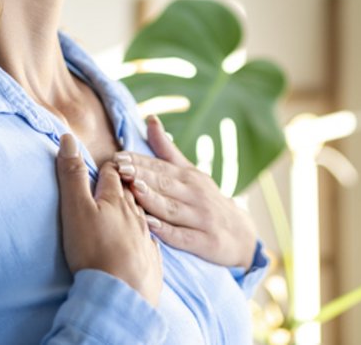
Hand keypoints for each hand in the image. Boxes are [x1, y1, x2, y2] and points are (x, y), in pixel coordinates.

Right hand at [56, 133, 162, 305]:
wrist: (121, 295)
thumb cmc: (94, 250)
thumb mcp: (76, 209)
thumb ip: (72, 175)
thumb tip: (68, 138)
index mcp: (116, 200)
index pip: (113, 174)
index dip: (108, 166)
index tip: (105, 163)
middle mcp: (136, 215)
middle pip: (131, 192)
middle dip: (124, 184)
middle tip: (119, 179)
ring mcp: (146, 238)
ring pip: (143, 215)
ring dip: (136, 208)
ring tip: (131, 205)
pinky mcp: (151, 262)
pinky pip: (150, 243)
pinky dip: (145, 236)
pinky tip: (145, 240)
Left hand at [115, 115, 257, 269]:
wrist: (242, 234)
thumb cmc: (207, 200)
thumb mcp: (191, 173)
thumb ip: (167, 150)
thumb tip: (150, 119)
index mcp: (189, 177)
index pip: (160, 167)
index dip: (139, 162)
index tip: (117, 157)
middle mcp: (196, 194)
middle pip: (165, 184)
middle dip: (141, 176)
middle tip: (119, 169)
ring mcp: (201, 218)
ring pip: (172, 208)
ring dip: (152, 199)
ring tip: (133, 190)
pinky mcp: (205, 242)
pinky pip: (183, 236)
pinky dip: (167, 231)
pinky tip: (150, 226)